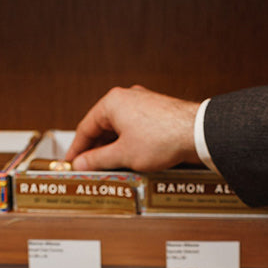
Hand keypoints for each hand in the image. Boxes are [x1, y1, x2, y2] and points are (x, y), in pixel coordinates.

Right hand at [65, 85, 201, 171]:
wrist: (195, 133)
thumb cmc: (161, 138)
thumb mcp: (123, 154)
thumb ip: (98, 159)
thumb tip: (81, 163)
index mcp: (112, 102)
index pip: (86, 128)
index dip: (77, 149)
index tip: (71, 164)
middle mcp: (126, 98)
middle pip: (101, 127)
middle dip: (94, 150)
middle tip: (88, 169)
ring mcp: (142, 103)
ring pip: (118, 129)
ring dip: (111, 148)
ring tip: (107, 168)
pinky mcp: (155, 112)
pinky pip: (132, 129)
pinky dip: (126, 143)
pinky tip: (126, 159)